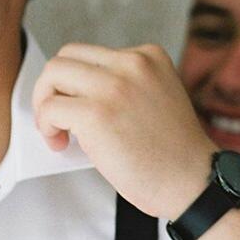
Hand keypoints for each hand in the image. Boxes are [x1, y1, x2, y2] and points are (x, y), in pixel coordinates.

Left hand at [32, 42, 239, 239]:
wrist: (194, 183)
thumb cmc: (174, 157)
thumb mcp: (155, 101)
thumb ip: (122, 89)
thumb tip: (74, 97)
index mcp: (149, 57)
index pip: (93, 55)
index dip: (78, 84)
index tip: (81, 112)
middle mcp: (131, 63)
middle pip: (67, 57)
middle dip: (54, 88)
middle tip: (58, 120)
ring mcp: (113, 86)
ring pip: (53, 74)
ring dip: (45, 104)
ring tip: (56, 132)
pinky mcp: (96, 113)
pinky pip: (51, 108)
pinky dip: (46, 126)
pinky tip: (59, 144)